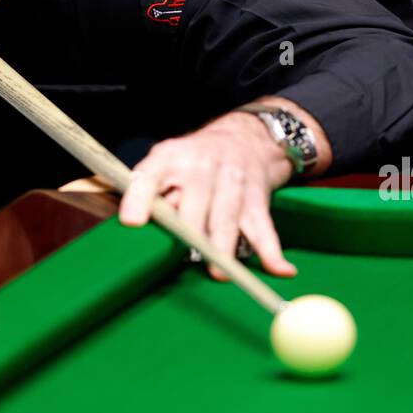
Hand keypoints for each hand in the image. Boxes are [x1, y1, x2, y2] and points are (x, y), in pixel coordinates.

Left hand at [119, 112, 298, 279]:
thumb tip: (141, 227)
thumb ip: (150, 192)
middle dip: (189, 233)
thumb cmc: (192, 161)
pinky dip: (272, 251)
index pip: (149, 176)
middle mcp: (202, 167)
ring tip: (218, 273)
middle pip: (193, 206)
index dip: (139, 198)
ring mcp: (232, 182)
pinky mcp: (256, 199)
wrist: (243, 139)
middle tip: (182, 257)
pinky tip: (280, 269)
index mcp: (169, 158)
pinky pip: (263, 228)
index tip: (132, 221)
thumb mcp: (164, 162)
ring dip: (223, 248)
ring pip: (226, 219)